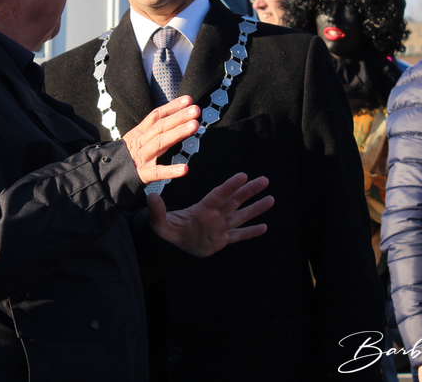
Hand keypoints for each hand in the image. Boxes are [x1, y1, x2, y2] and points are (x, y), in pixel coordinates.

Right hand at [121, 96, 199, 184]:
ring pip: (160, 143)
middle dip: (179, 116)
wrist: (104, 176)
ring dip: (178, 133)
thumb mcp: (134, 140)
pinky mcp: (142, 175)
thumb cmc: (124, 159)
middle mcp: (140, 143)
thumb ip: (150, 131)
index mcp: (139, 133)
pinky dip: (171, 171)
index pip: (156, 116)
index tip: (187, 100)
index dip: (172, 107)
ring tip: (194, 125)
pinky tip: (185, 168)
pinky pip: (157, 172)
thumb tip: (170, 119)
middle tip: (195, 109)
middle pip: (161, 126)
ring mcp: (141, 158)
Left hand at [148, 173, 273, 256]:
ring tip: (271, 199)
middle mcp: (214, 215)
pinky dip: (250, 233)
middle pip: (235, 201)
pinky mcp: (221, 240)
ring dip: (256, 208)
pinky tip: (264, 227)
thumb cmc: (167, 231)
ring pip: (241, 216)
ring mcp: (220, 227)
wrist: (171, 246)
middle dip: (249, 191)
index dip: (230, 186)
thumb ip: (158, 210)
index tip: (243, 175)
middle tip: (264, 180)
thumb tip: (150, 196)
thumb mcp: (160, 222)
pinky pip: (238, 236)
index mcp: (202, 209)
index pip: (219, 195)